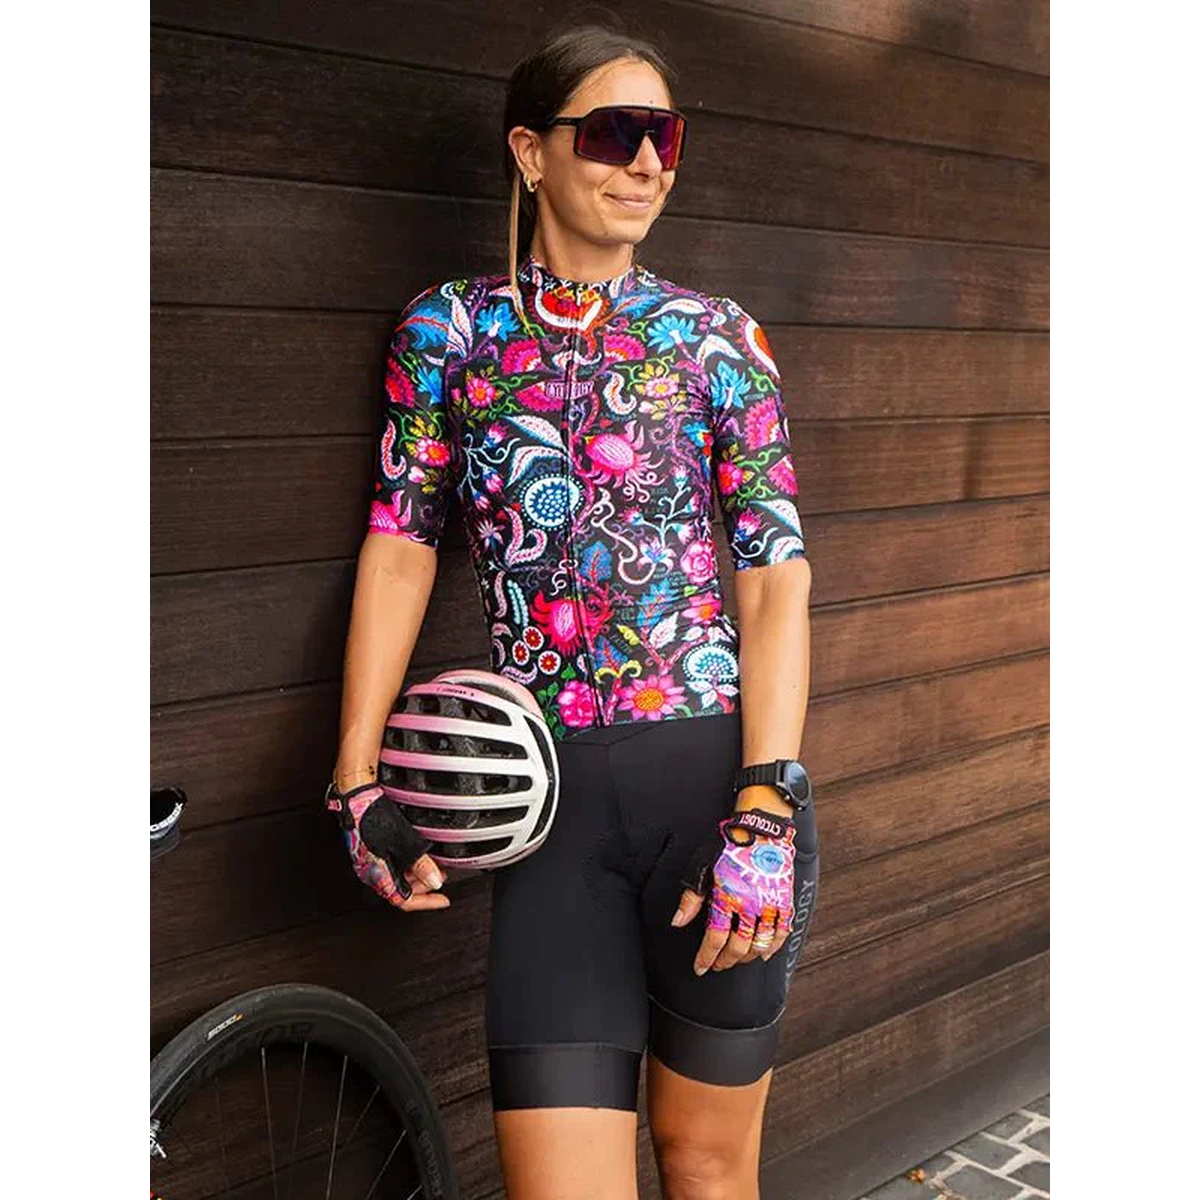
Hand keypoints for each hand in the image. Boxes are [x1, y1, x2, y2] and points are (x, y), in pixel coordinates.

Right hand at [326, 782, 450, 911]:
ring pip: (398, 875)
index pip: (404, 900)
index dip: (426, 902)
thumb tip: (435, 881)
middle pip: (402, 889)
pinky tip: (419, 850)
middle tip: (442, 875)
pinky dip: (408, 860)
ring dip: (418, 871)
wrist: (355, 795)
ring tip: (435, 862)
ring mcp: (371, 858)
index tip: (442, 900)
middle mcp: (372, 871)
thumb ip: (421, 865)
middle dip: (424, 885)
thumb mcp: (405, 842)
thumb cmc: (372, 816)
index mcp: (378, 875)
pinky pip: (393, 861)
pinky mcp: (372, 846)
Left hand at [673, 808, 795, 972]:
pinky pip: (781, 931)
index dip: (707, 957)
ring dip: (746, 957)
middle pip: (738, 946)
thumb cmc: (730, 844)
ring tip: (736, 959)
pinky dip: (773, 946)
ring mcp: (769, 904)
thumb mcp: (703, 866)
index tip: (701, 967)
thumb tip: (678, 921)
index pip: (715, 938)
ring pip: (759, 943)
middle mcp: (749, 904)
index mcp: (727, 897)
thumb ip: (691, 898)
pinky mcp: (783, 900)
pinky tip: (764, 953)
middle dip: (725, 961)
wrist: (761, 828)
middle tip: (718, 965)